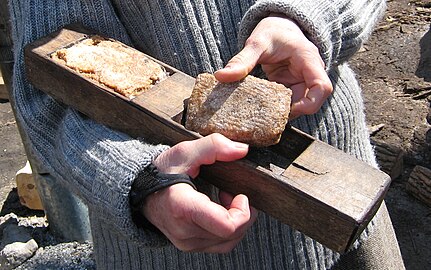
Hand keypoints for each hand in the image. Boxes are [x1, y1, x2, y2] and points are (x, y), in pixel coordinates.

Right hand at [143, 133, 258, 252]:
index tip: (239, 194)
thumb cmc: (162, 171)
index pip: (226, 226)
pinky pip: (220, 244)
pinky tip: (221, 211)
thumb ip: (214, 146)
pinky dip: (228, 230)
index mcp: (183, 207)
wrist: (140, 191)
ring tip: (226, 201)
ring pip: (229, 242)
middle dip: (242, 213)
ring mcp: (186, 242)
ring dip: (236, 222)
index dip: (243, 212)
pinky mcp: (189, 246)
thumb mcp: (185, 152)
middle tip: (232, 193)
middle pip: (232, 234)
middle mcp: (184, 231)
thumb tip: (242, 150)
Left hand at [215, 14, 332, 117]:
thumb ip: (242, 60)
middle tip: (270, 117)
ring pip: (301, 105)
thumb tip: (221, 76)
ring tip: (264, 116)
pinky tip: (263, 111)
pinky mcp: (293, 87)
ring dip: (285, 112)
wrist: (278, 29)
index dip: (310, 104)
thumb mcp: (257, 43)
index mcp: (308, 60)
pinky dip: (278, 109)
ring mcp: (302, 82)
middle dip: (294, 111)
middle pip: (313, 101)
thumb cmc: (272, 32)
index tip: (288, 109)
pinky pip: (290, 103)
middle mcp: (310, 73)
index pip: (322, 87)